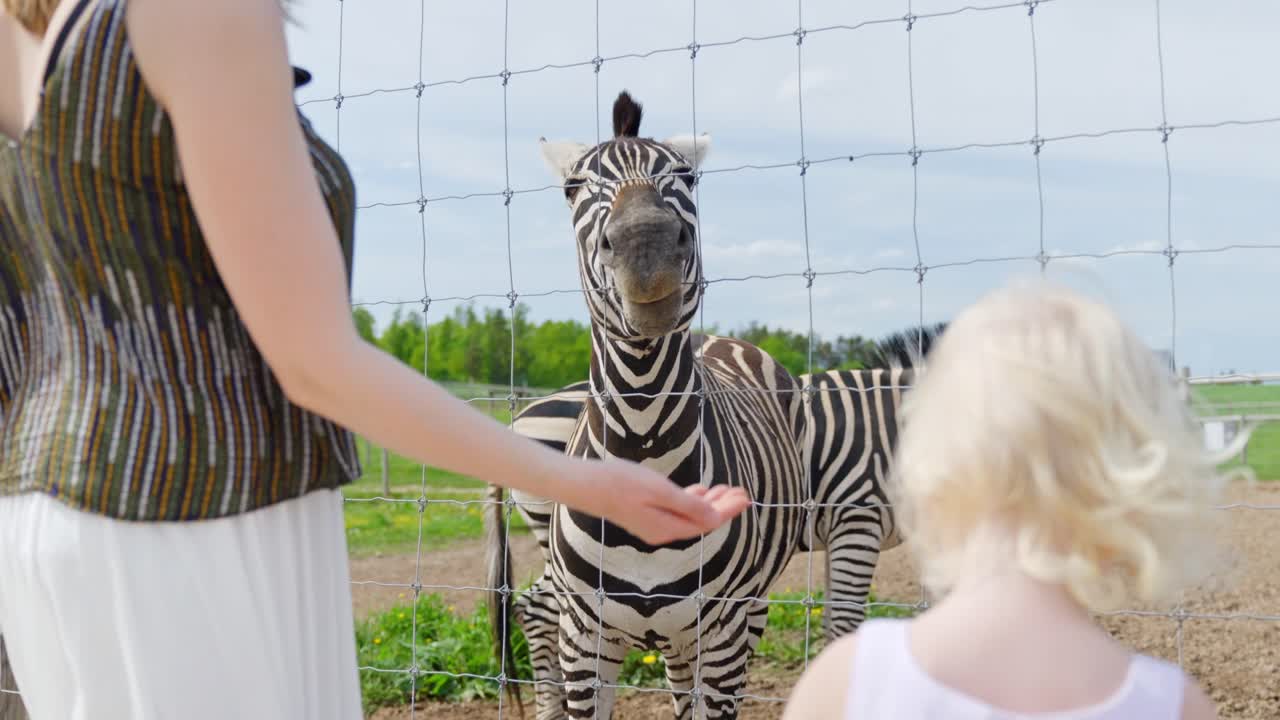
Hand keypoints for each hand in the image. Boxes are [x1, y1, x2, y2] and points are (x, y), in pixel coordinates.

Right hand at [557, 457, 750, 544]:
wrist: (587, 485)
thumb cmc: (622, 483)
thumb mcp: (660, 491)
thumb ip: (689, 505)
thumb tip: (715, 519)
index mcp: (669, 528)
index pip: (708, 523)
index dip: (729, 510)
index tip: (745, 496)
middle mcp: (663, 531)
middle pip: (701, 522)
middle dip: (723, 507)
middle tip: (740, 491)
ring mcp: (653, 524)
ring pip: (689, 516)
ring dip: (708, 503)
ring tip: (725, 489)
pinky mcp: (645, 515)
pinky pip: (677, 511)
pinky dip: (691, 501)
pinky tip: (698, 491)